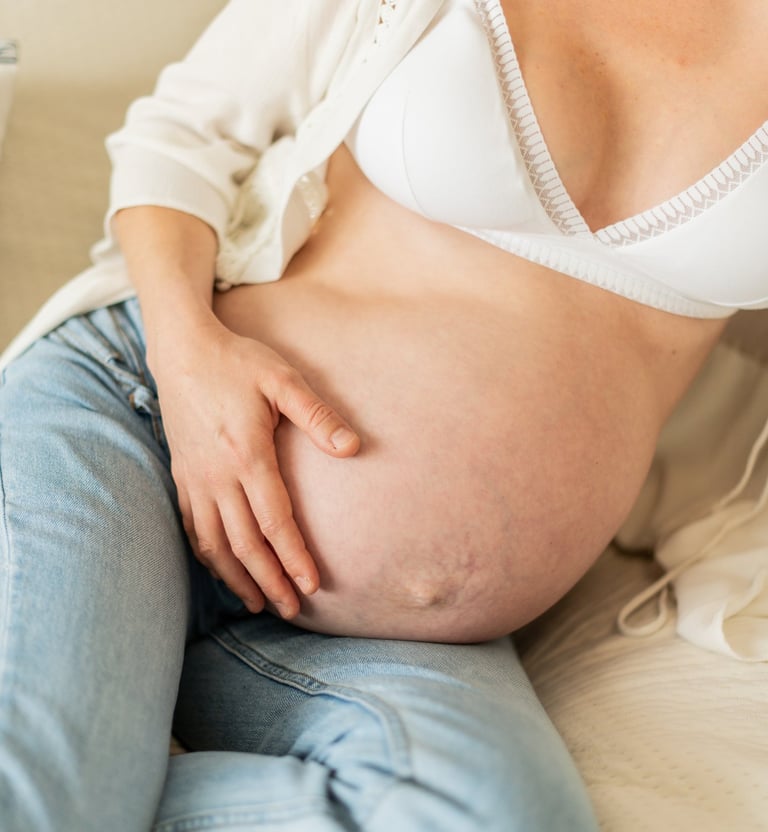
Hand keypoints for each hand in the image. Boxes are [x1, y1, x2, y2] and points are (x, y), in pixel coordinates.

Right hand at [152, 318, 359, 617]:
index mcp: (247, 455)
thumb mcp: (283, 379)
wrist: (182, 351)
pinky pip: (192, 527)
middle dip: (270, 580)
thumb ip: (317, 415)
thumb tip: (353, 448)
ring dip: (237, 577)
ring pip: (214, 543)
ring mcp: (195, 479)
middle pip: (244, 543)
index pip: (275, 521)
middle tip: (291, 609)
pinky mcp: (182, 476)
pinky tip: (222, 569)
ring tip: (258, 603)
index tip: (312, 586)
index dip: (294, 557)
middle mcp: (218, 475)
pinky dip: (208, 555)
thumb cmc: (237, 362)